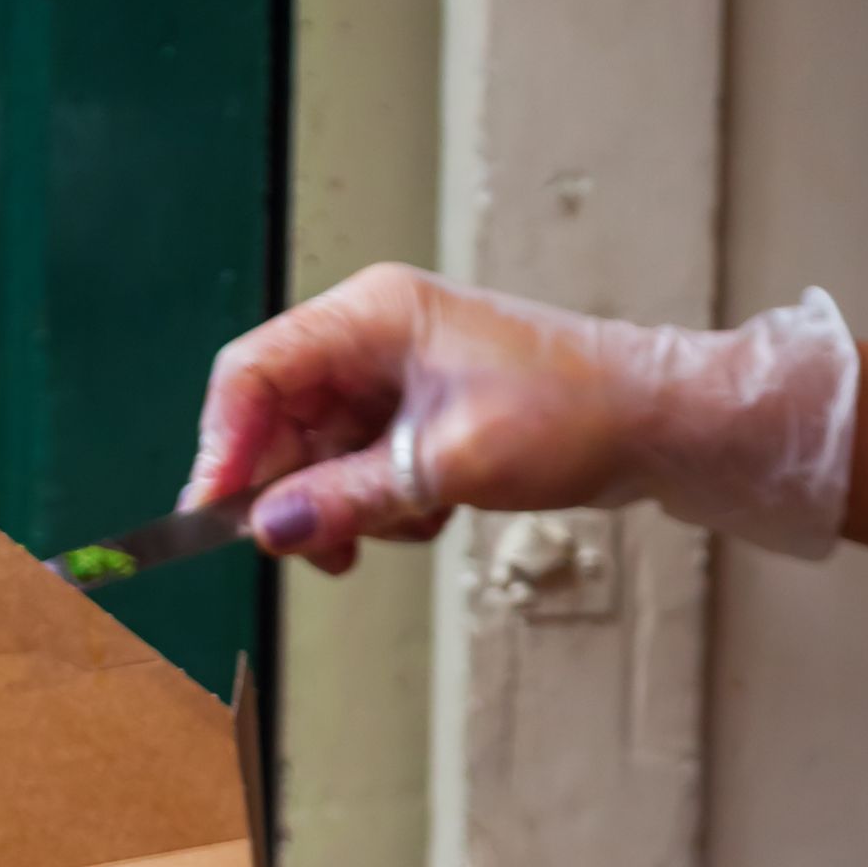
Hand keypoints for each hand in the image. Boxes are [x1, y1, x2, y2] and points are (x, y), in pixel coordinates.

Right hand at [185, 262, 856, 571]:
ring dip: (336, 508)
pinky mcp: (411, 411)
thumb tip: (268, 527)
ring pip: (312, 453)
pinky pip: (354, 467)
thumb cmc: (570, 413)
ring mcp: (390, 374)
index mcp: (370, 315)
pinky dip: (374, 506)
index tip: (217, 518)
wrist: (649, 422)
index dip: (223, 448)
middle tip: (309, 551)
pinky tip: (424, 515)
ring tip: (388, 533)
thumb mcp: (446, 465)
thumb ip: (348, 497)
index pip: (252, 373)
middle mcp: (370, 336)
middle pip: (275, 419)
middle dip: (287, 492)